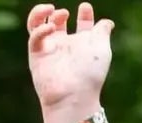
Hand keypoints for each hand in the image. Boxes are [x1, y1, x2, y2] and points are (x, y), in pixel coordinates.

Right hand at [27, 2, 112, 116]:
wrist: (74, 95)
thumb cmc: (90, 74)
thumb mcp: (101, 50)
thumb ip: (102, 32)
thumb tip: (107, 23)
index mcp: (83, 46)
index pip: (83, 26)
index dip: (85, 15)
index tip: (85, 7)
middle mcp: (66, 48)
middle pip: (59, 24)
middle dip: (60, 14)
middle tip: (66, 13)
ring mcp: (50, 51)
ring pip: (39, 25)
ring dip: (41, 13)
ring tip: (51, 8)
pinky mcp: (36, 56)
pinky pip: (34, 36)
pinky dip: (40, 28)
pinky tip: (50, 27)